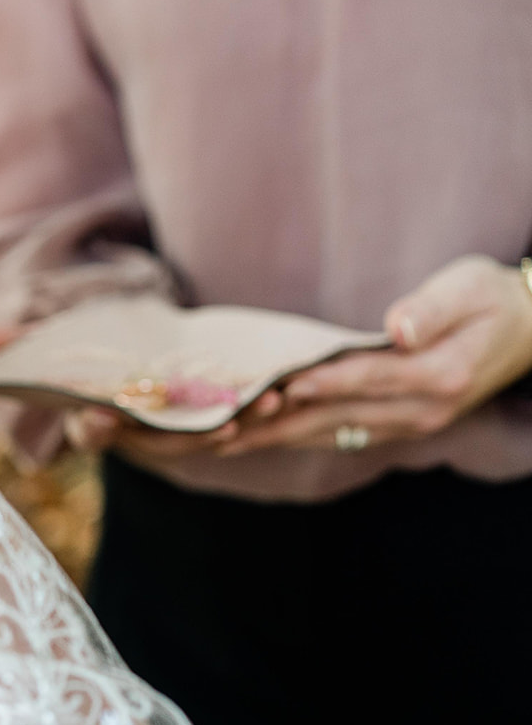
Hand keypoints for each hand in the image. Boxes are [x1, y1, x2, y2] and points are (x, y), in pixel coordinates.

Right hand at [0, 319, 283, 461]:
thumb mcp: (44, 346)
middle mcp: (139, 436)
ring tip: (269, 399)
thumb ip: (1, 348)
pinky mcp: (215, 421)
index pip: (94, 433)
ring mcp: (181, 431)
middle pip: (164, 442)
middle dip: (193, 433)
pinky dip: (262, 411)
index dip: (99, 429)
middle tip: (222, 421)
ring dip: (240, 422)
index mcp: (96, 422)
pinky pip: (240, 423)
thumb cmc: (83, 355)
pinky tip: (285, 389)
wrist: (136, 357)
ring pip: (211, 435)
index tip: (101, 416)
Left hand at [217, 254, 531, 455]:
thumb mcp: (469, 287)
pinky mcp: (399, 426)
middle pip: (339, 415)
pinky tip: (258, 434)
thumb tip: (399, 328)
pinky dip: (297, 434)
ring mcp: (412, 424)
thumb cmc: (492, 298)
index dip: (323, 381)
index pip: (369, 379)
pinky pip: (340, 434)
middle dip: (279, 421)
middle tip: (224, 424)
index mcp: (441, 375)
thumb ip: (432, 308)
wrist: (530, 331)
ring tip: (224, 437)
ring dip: (278, 435)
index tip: (278, 384)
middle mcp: (424, 410)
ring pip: (333, 432)